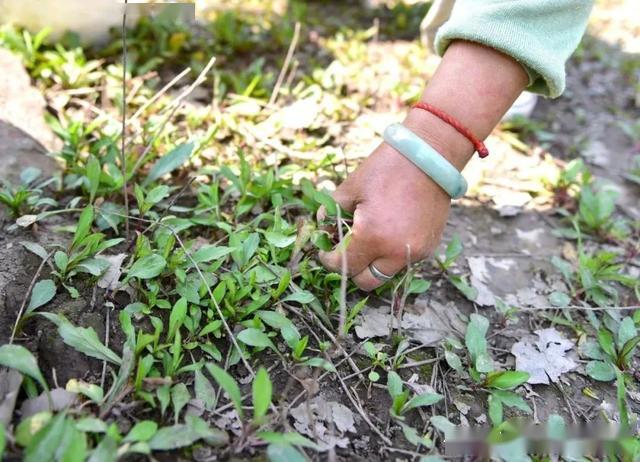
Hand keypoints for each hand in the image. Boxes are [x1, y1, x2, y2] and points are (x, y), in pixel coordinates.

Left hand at [318, 135, 450, 290]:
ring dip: (374, 264)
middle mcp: (396, 252)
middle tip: (345, 251)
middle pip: (367, 282)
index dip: (329, 261)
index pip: (344, 266)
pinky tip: (388, 233)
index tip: (325, 252)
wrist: (430, 157)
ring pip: (387, 274)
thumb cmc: (387, 168)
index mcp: (372, 237)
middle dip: (352, 270)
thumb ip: (331, 212)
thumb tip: (322, 227)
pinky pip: (405, 262)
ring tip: (368, 241)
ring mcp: (416, 252)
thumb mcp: (351, 188)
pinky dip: (393, 255)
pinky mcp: (430, 246)